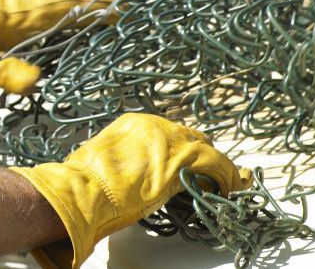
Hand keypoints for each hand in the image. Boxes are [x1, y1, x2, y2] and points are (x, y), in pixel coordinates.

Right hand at [11, 114, 251, 268]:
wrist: (84, 190)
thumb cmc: (88, 184)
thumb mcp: (110, 165)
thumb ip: (128, 164)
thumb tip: (135, 176)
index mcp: (134, 124)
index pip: (171, 134)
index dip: (184, 151)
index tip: (191, 167)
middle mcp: (153, 125)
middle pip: (190, 137)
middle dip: (203, 157)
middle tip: (212, 175)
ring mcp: (168, 140)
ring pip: (205, 149)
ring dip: (218, 167)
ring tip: (227, 183)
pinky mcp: (180, 159)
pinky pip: (214, 163)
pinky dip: (225, 175)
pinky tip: (229, 187)